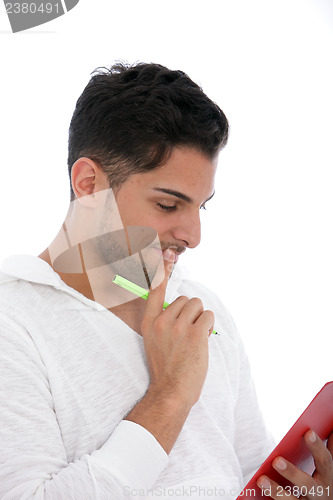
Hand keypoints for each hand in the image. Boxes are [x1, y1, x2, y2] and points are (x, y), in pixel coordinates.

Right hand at [141, 249, 214, 409]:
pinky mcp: (194, 333)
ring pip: (198, 306)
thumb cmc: (167, 367)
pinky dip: (208, 325)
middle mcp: (162, 321)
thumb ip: (164, 322)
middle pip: (186, 299)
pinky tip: (202, 339)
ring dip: (201, 318)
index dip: (161, 270)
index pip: (155, 290)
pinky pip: (208, 315)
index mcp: (150, 323)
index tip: (165, 253)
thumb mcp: (155, 341)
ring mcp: (178, 327)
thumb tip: (183, 305)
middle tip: (188, 332)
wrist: (172, 391)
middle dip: (192, 312)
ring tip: (194, 337)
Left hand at [257, 430, 332, 498]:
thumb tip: (331, 429)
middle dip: (292, 473)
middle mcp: (319, 494)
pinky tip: (255, 492)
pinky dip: (270, 498)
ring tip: (261, 479)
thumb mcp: (328, 470)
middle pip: (307, 484)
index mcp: (328, 478)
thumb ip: (329, 451)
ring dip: (276, 491)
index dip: (317, 447)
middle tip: (276, 461)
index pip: (324, 461)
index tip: (308, 432)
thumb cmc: (323, 483)